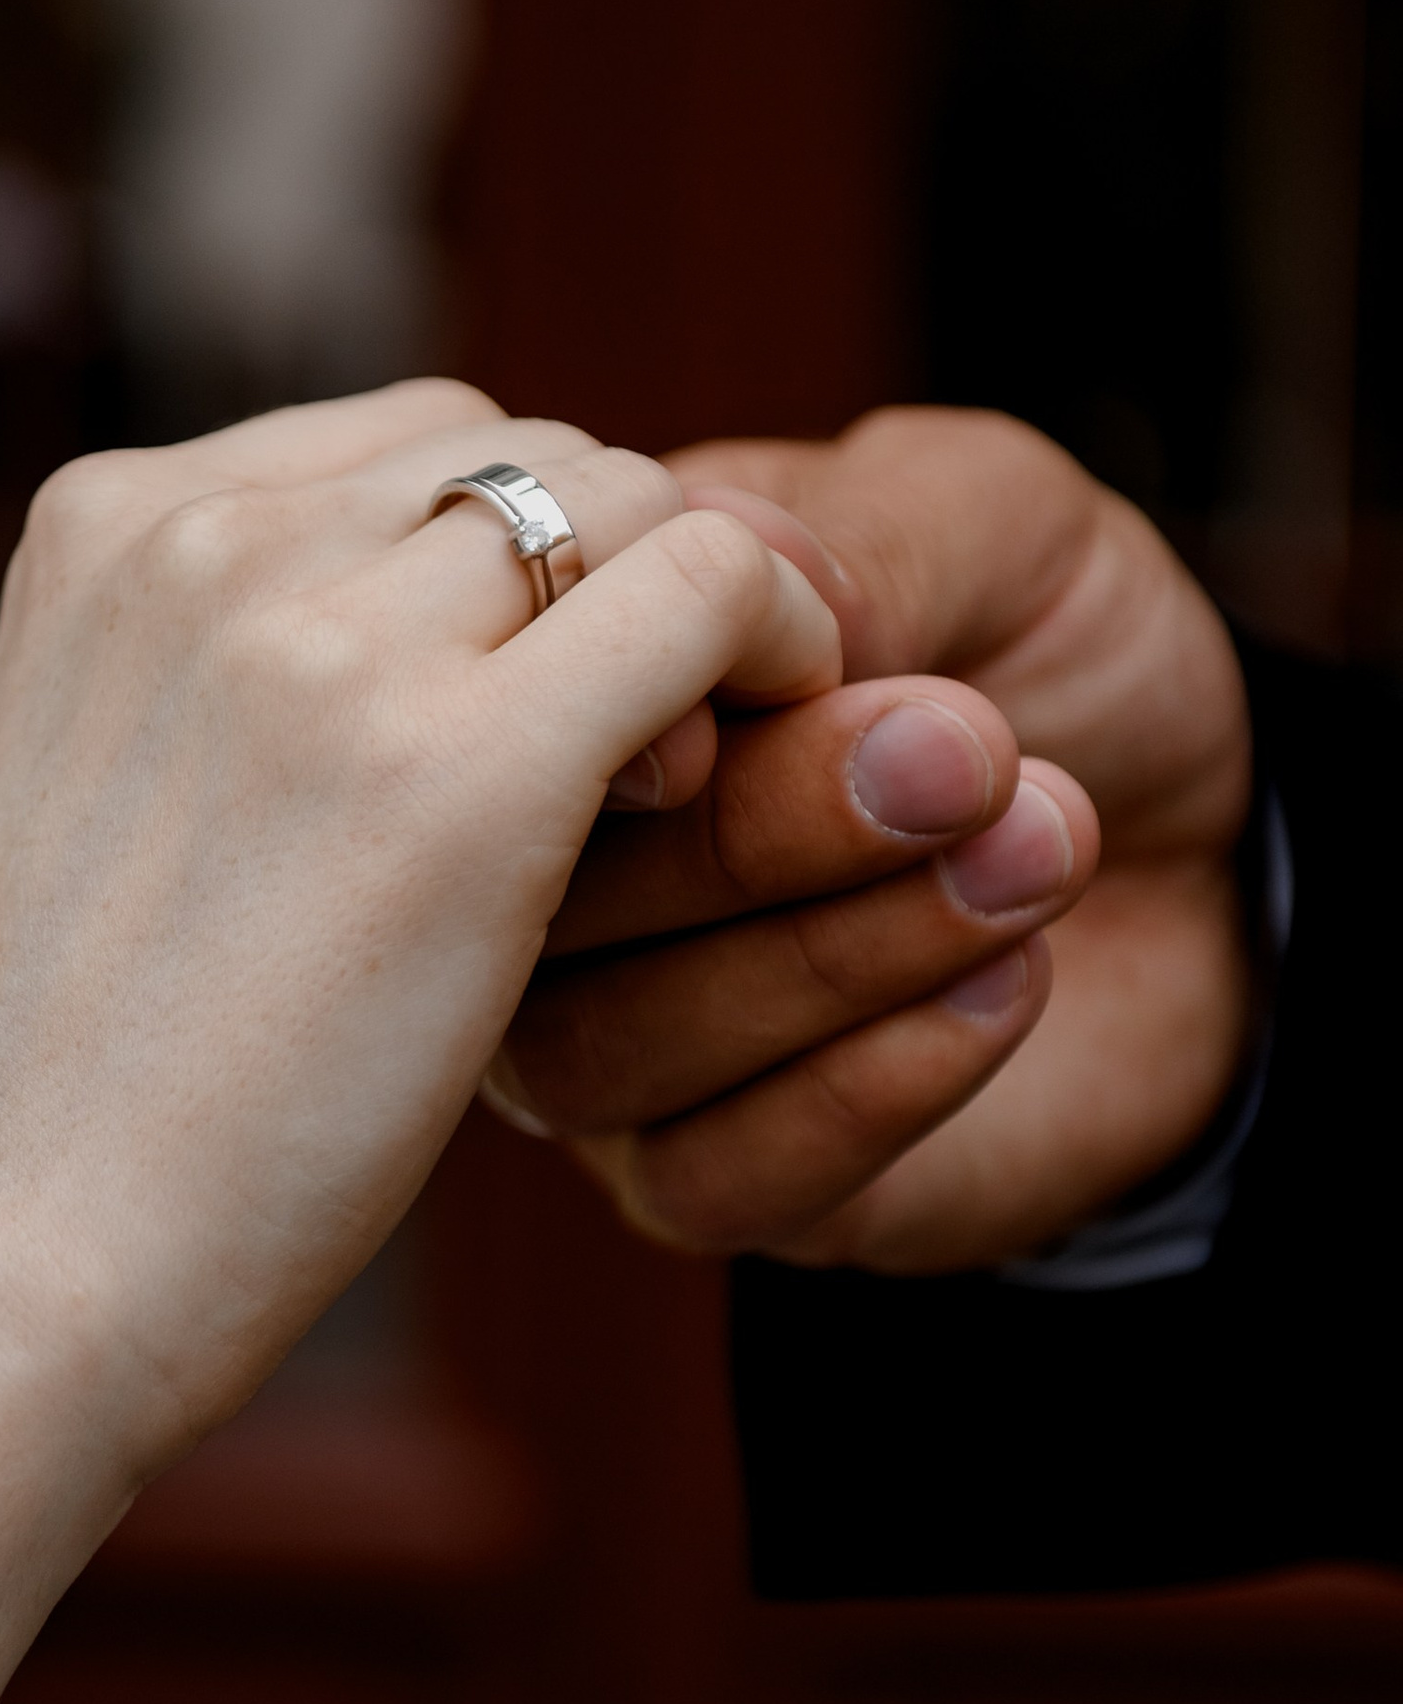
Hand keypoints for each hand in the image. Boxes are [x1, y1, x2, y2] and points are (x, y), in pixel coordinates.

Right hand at [0, 378, 841, 1479]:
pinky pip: (708, 598)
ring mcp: (326, 648)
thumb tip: (391, 661)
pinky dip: (777, 655)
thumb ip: (217, 689)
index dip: (520, 558)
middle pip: (526, 458)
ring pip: (634, 506)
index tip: (557, 693)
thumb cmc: (42, 1105)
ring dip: (707, 619)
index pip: (401, 445)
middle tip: (666, 745)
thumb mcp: (90, 805)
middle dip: (621, 576)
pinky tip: (748, 790)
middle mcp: (207, 541)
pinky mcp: (462, 776)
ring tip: (693, 789)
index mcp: (102, 525)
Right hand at [496, 408, 1253, 1270]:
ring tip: (1041, 850)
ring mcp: (599, 1036)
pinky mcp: (700, 1181)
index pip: (494, 702)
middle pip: (531, 897)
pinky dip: (861, 1092)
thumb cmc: (1054, 653)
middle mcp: (532, 876)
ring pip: (602, 1052)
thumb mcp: (990, 523)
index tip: (818, 656)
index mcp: (556, 685)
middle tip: (970, 750)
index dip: (619, 691)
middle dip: (764, 827)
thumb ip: (857, 539)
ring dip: (833, 956)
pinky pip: (708, 1177)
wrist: (1211, 844)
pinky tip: (1010, 986)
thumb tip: (731, 561)